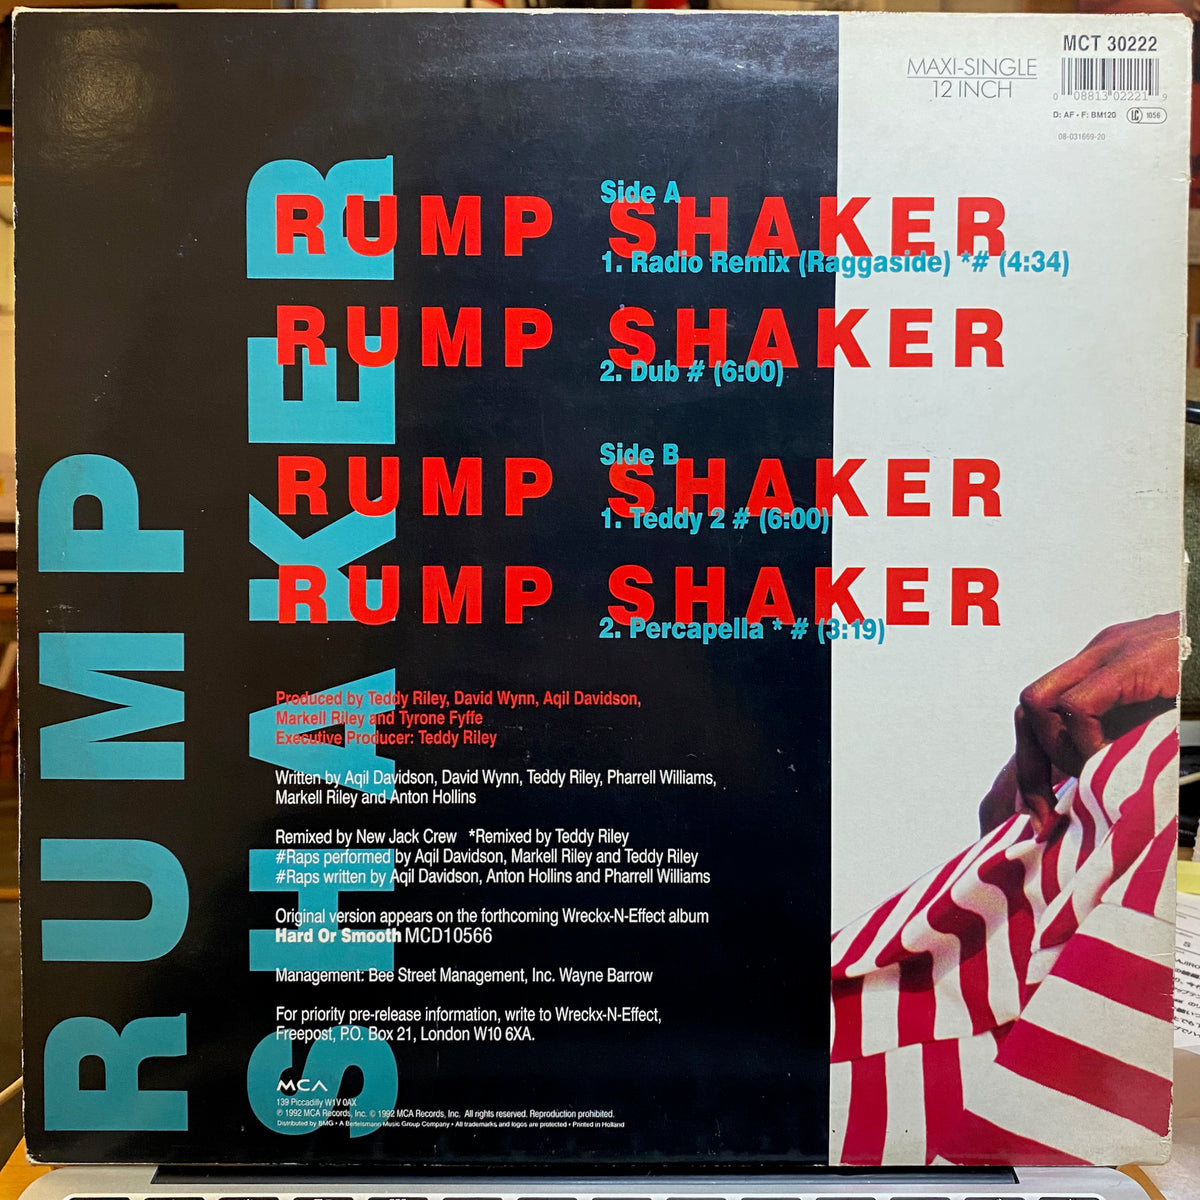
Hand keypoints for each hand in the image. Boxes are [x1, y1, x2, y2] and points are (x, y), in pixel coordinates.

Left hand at [980, 612, 1179, 835]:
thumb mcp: (1160, 713)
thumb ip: (1124, 735)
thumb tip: (1092, 783)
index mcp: (1106, 663)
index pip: (1040, 706)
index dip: (1032, 759)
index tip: (1034, 806)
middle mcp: (1100, 652)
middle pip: (1029, 705)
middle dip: (1030, 765)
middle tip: (1043, 812)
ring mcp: (1114, 652)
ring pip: (1038, 703)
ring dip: (1059, 753)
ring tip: (1095, 777)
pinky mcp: (1134, 662)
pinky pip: (1078, 707)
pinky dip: (1088, 743)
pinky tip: (1117, 759)